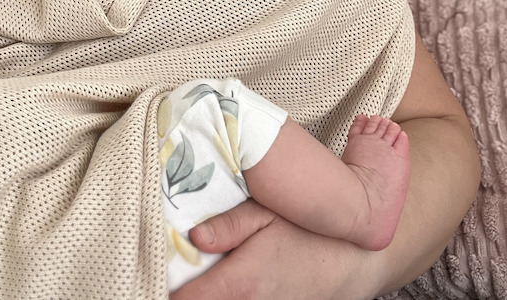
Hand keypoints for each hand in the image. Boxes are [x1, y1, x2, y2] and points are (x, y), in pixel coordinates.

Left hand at [169, 200, 372, 299]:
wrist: (357, 261)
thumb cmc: (309, 231)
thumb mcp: (268, 215)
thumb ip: (229, 225)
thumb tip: (191, 236)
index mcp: (241, 283)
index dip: (163, 289)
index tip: (148, 271)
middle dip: (181, 291)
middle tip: (168, 270)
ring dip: (206, 293)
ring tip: (192, 275)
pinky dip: (226, 296)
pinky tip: (216, 281)